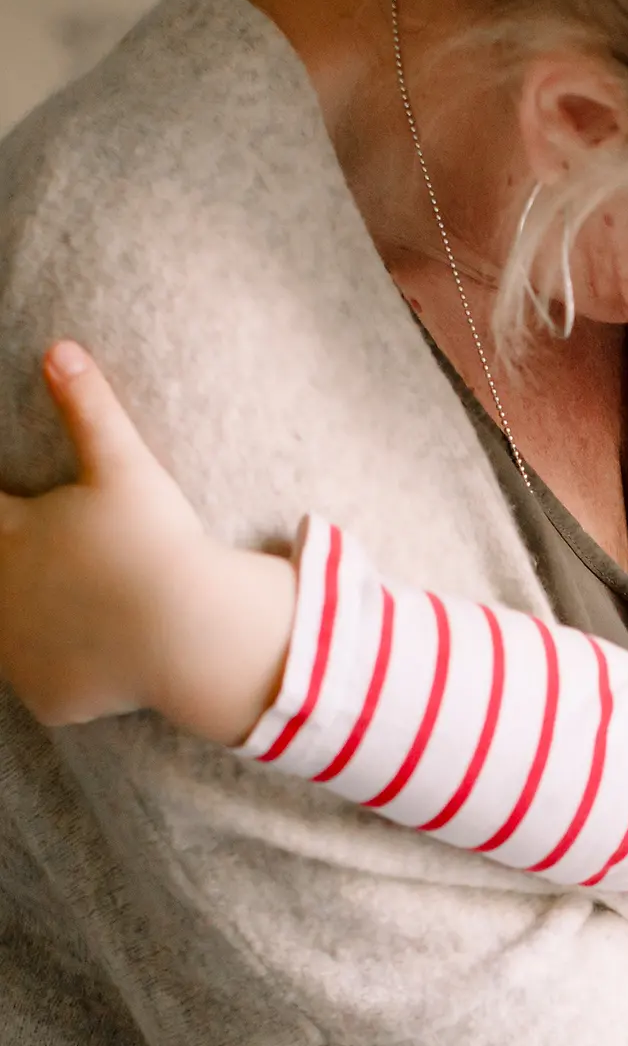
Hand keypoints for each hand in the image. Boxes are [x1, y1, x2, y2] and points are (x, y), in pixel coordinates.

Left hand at [0, 342, 295, 743]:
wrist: (191, 632)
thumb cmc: (157, 545)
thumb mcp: (125, 468)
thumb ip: (89, 408)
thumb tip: (60, 348)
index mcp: (6, 537)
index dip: (8, 517)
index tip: (22, 518)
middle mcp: (0, 599)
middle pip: (1, 580)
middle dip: (23, 571)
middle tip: (80, 571)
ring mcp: (20, 655)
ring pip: (12, 638)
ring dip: (33, 626)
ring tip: (80, 612)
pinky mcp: (49, 696)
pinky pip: (48, 687)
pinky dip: (66, 677)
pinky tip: (95, 661)